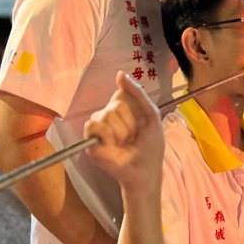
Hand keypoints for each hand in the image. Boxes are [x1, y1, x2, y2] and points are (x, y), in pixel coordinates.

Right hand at [83, 71, 163, 190]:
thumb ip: (138, 93)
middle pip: (116, 103)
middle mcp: (110, 115)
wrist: (145, 170)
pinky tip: (113, 144)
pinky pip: (93, 125)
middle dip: (130, 121)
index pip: (122, 92)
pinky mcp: (91, 140)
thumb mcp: (151, 114)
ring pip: (105, 113)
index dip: (134, 106)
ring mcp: (100, 127)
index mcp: (125, 108)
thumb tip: (119, 74)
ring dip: (121, 130)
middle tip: (133, 135)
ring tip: (124, 142)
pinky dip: (108, 134)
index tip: (142, 121)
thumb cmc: (151, 144)